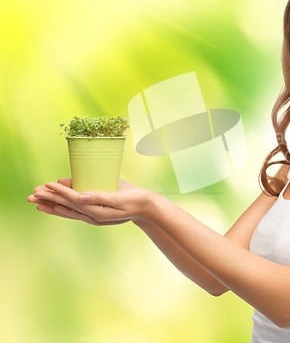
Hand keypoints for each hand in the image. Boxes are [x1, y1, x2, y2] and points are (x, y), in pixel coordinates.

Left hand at [27, 178, 156, 223]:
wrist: (147, 207)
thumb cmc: (137, 200)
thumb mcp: (121, 198)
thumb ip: (100, 197)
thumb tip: (80, 197)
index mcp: (97, 212)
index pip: (74, 201)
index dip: (59, 193)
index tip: (47, 185)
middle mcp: (92, 215)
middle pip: (66, 207)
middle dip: (49, 200)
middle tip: (31, 195)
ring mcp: (93, 214)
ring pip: (68, 209)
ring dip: (52, 204)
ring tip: (36, 201)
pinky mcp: (96, 210)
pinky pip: (76, 208)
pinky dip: (64, 203)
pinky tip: (57, 198)